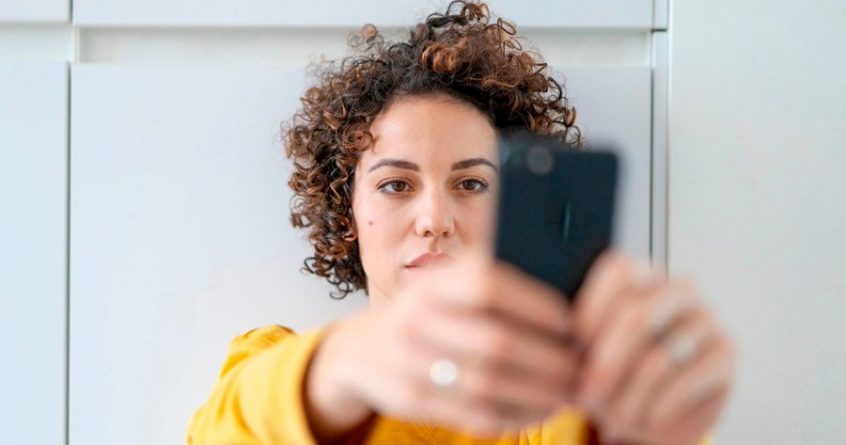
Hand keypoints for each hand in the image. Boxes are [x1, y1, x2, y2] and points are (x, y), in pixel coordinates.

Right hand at [319, 254, 579, 437]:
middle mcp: (415, 320)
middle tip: (582, 364)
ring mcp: (408, 364)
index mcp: (432, 284)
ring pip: (488, 385)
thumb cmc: (427, 312)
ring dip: (539, 392)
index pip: (487, 285)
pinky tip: (540, 408)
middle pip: (495, 342)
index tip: (570, 320)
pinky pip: (474, 414)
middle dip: (548, 358)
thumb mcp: (445, 285)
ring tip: (569, 389)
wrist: (362, 350)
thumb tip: (562, 280)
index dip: (534, 304)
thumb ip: (489, 280)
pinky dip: (517, 415)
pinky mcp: (411, 401)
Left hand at [571, 251, 735, 444]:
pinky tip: (645, 422)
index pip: (618, 271)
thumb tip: (571, 354)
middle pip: (637, 313)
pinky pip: (685, 381)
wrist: (653, 414)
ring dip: (627, 396)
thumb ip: (580, 342)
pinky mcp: (725, 352)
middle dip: (605, 364)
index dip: (590, 313)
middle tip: (585, 397)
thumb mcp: (587, 355)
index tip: (572, 353)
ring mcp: (706, 318)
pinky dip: (657, 408)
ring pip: (658, 357)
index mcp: (642, 274)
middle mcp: (678, 288)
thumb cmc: (615, 375)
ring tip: (611, 419)